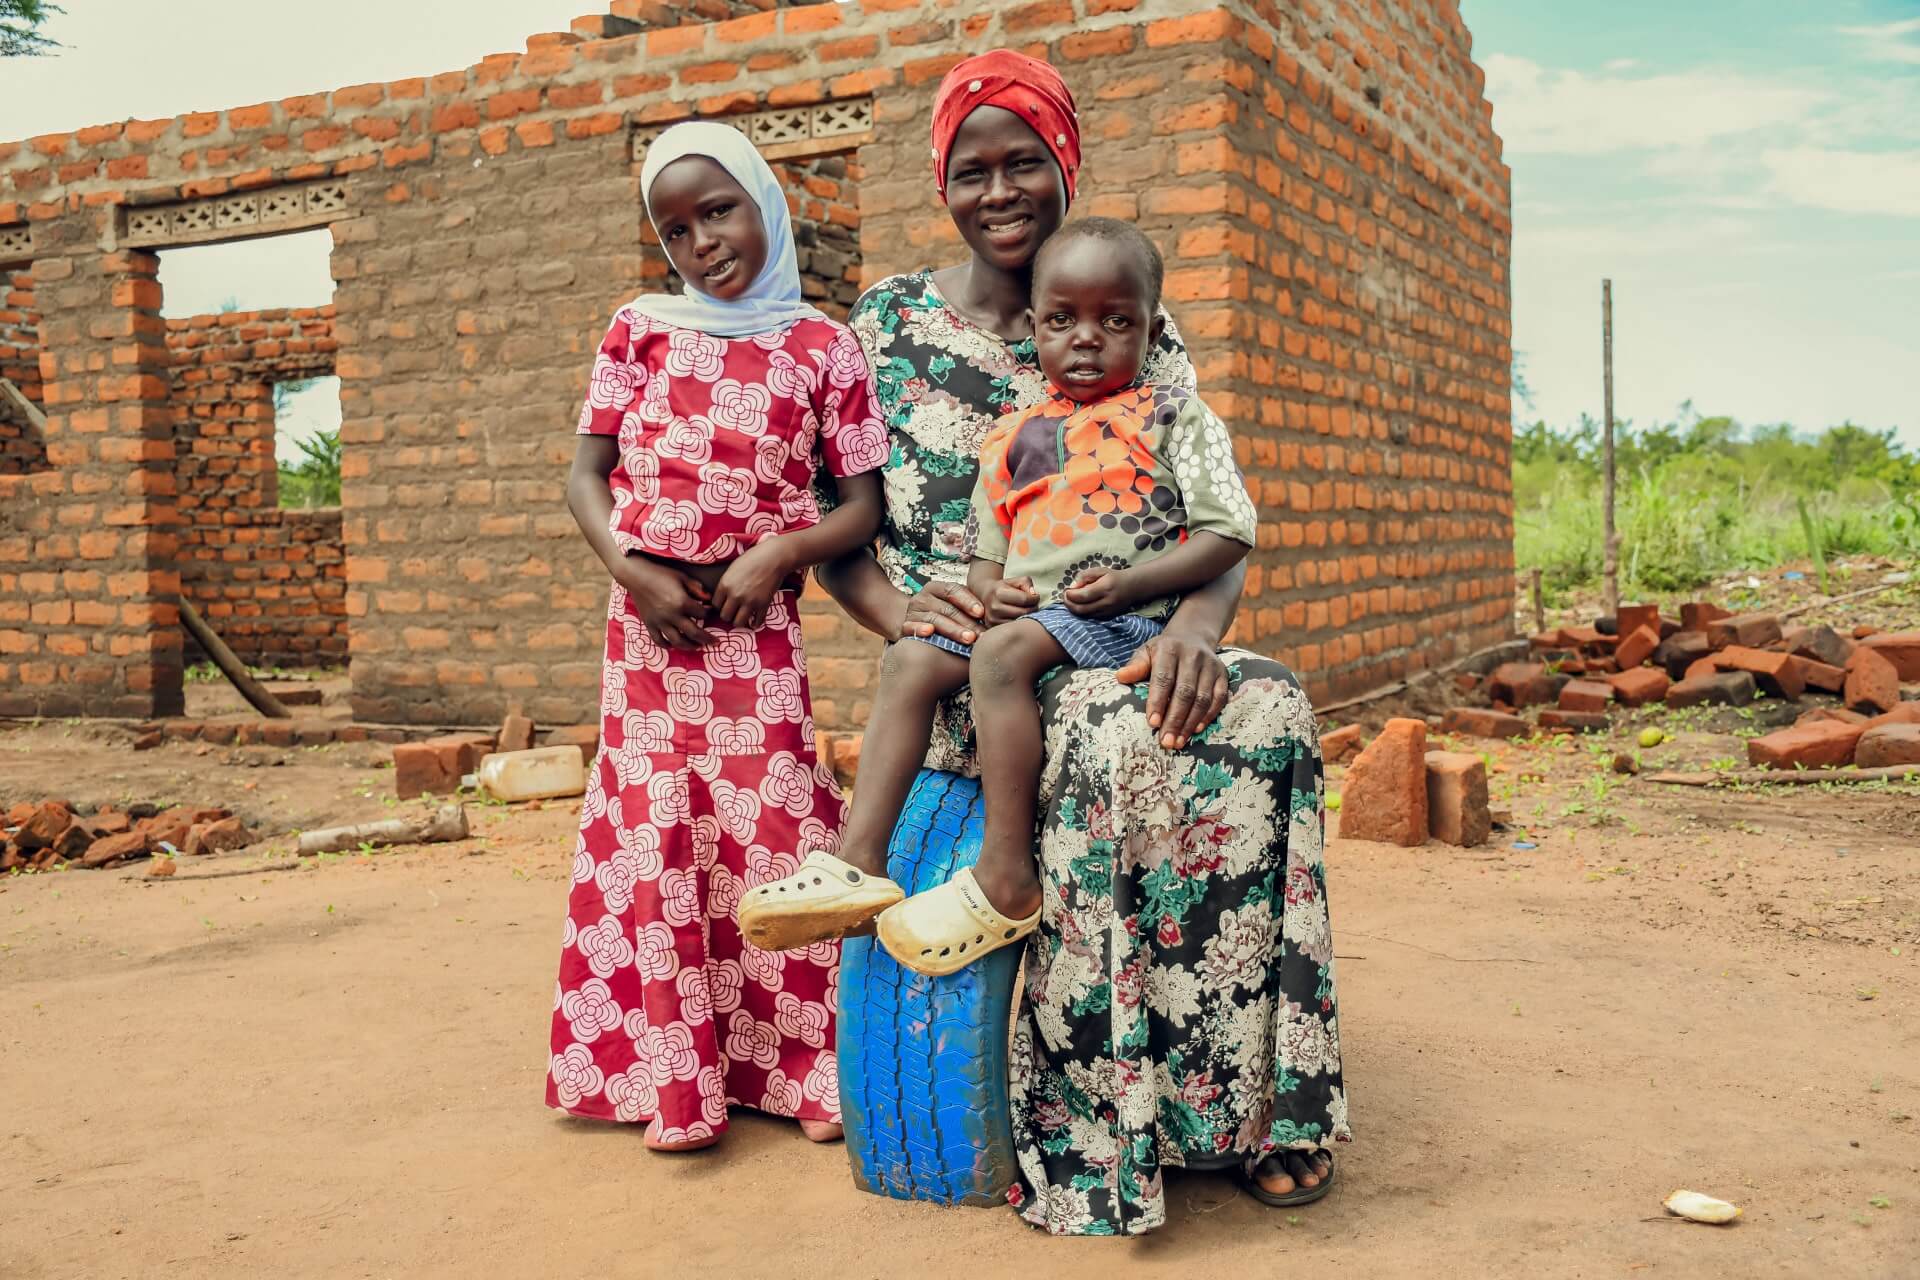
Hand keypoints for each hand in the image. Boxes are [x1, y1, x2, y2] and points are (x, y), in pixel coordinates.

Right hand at [618, 556, 710, 648]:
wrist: (635, 575)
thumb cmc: (660, 574)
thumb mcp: (682, 577)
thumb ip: (696, 588)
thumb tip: (709, 600)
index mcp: (682, 602)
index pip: (702, 614)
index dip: (710, 614)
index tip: (712, 613)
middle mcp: (671, 615)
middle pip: (694, 633)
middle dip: (707, 639)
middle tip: (715, 642)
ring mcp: (659, 622)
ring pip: (678, 641)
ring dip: (690, 646)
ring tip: (697, 646)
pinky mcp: (649, 624)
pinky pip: (659, 641)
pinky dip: (667, 645)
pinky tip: (673, 645)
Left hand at [712, 538, 793, 629]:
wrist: (773, 558)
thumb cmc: (752, 559)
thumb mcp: (732, 569)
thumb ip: (725, 584)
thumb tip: (721, 597)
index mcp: (725, 585)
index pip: (715, 605)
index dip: (719, 605)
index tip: (724, 604)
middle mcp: (735, 595)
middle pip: (725, 616)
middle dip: (728, 615)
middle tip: (733, 611)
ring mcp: (750, 602)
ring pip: (738, 623)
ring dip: (740, 621)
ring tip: (742, 617)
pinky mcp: (763, 605)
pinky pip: (757, 621)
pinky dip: (755, 623)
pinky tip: (754, 620)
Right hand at [897, 578, 986, 644]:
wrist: (914, 627)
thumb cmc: (943, 618)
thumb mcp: (954, 607)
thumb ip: (970, 608)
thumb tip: (996, 613)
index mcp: (936, 588)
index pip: (952, 590)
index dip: (967, 600)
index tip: (981, 612)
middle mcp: (922, 598)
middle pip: (946, 608)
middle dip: (966, 622)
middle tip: (981, 634)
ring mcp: (912, 613)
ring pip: (934, 619)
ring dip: (952, 629)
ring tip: (968, 639)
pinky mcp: (904, 627)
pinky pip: (910, 628)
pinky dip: (919, 629)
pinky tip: (929, 632)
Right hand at [984, 576, 1039, 626]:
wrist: (987, 595)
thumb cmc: (1005, 588)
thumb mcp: (1016, 581)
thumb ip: (1026, 583)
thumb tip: (1033, 594)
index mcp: (999, 592)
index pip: (1024, 599)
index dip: (1035, 598)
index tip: (1035, 597)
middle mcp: (994, 607)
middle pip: (1023, 613)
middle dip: (1033, 609)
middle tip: (1033, 606)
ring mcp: (993, 619)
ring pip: (1019, 623)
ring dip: (1027, 618)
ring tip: (1026, 611)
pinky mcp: (993, 627)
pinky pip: (1013, 629)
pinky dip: (1019, 624)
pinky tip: (1020, 618)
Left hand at [1062, 566, 1134, 619]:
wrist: (1132, 587)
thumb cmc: (1113, 577)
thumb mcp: (1099, 571)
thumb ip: (1084, 576)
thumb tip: (1072, 587)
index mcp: (1105, 588)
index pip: (1083, 596)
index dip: (1070, 595)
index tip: (1066, 591)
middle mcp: (1107, 602)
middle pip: (1081, 609)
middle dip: (1069, 604)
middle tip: (1065, 597)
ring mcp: (1108, 611)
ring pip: (1085, 615)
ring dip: (1074, 609)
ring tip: (1071, 601)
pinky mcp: (1108, 617)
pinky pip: (1090, 617)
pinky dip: (1082, 612)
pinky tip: (1080, 605)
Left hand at [1114, 628, 1230, 749]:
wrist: (1193, 636)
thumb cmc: (1164, 651)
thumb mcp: (1146, 652)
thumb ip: (1136, 665)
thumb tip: (1120, 677)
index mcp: (1170, 649)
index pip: (1164, 678)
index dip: (1158, 701)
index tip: (1152, 723)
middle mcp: (1193, 656)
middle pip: (1185, 692)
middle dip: (1175, 719)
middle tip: (1166, 741)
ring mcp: (1211, 665)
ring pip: (1202, 698)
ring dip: (1190, 723)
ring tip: (1178, 742)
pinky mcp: (1223, 674)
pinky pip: (1219, 698)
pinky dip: (1209, 716)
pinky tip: (1196, 730)